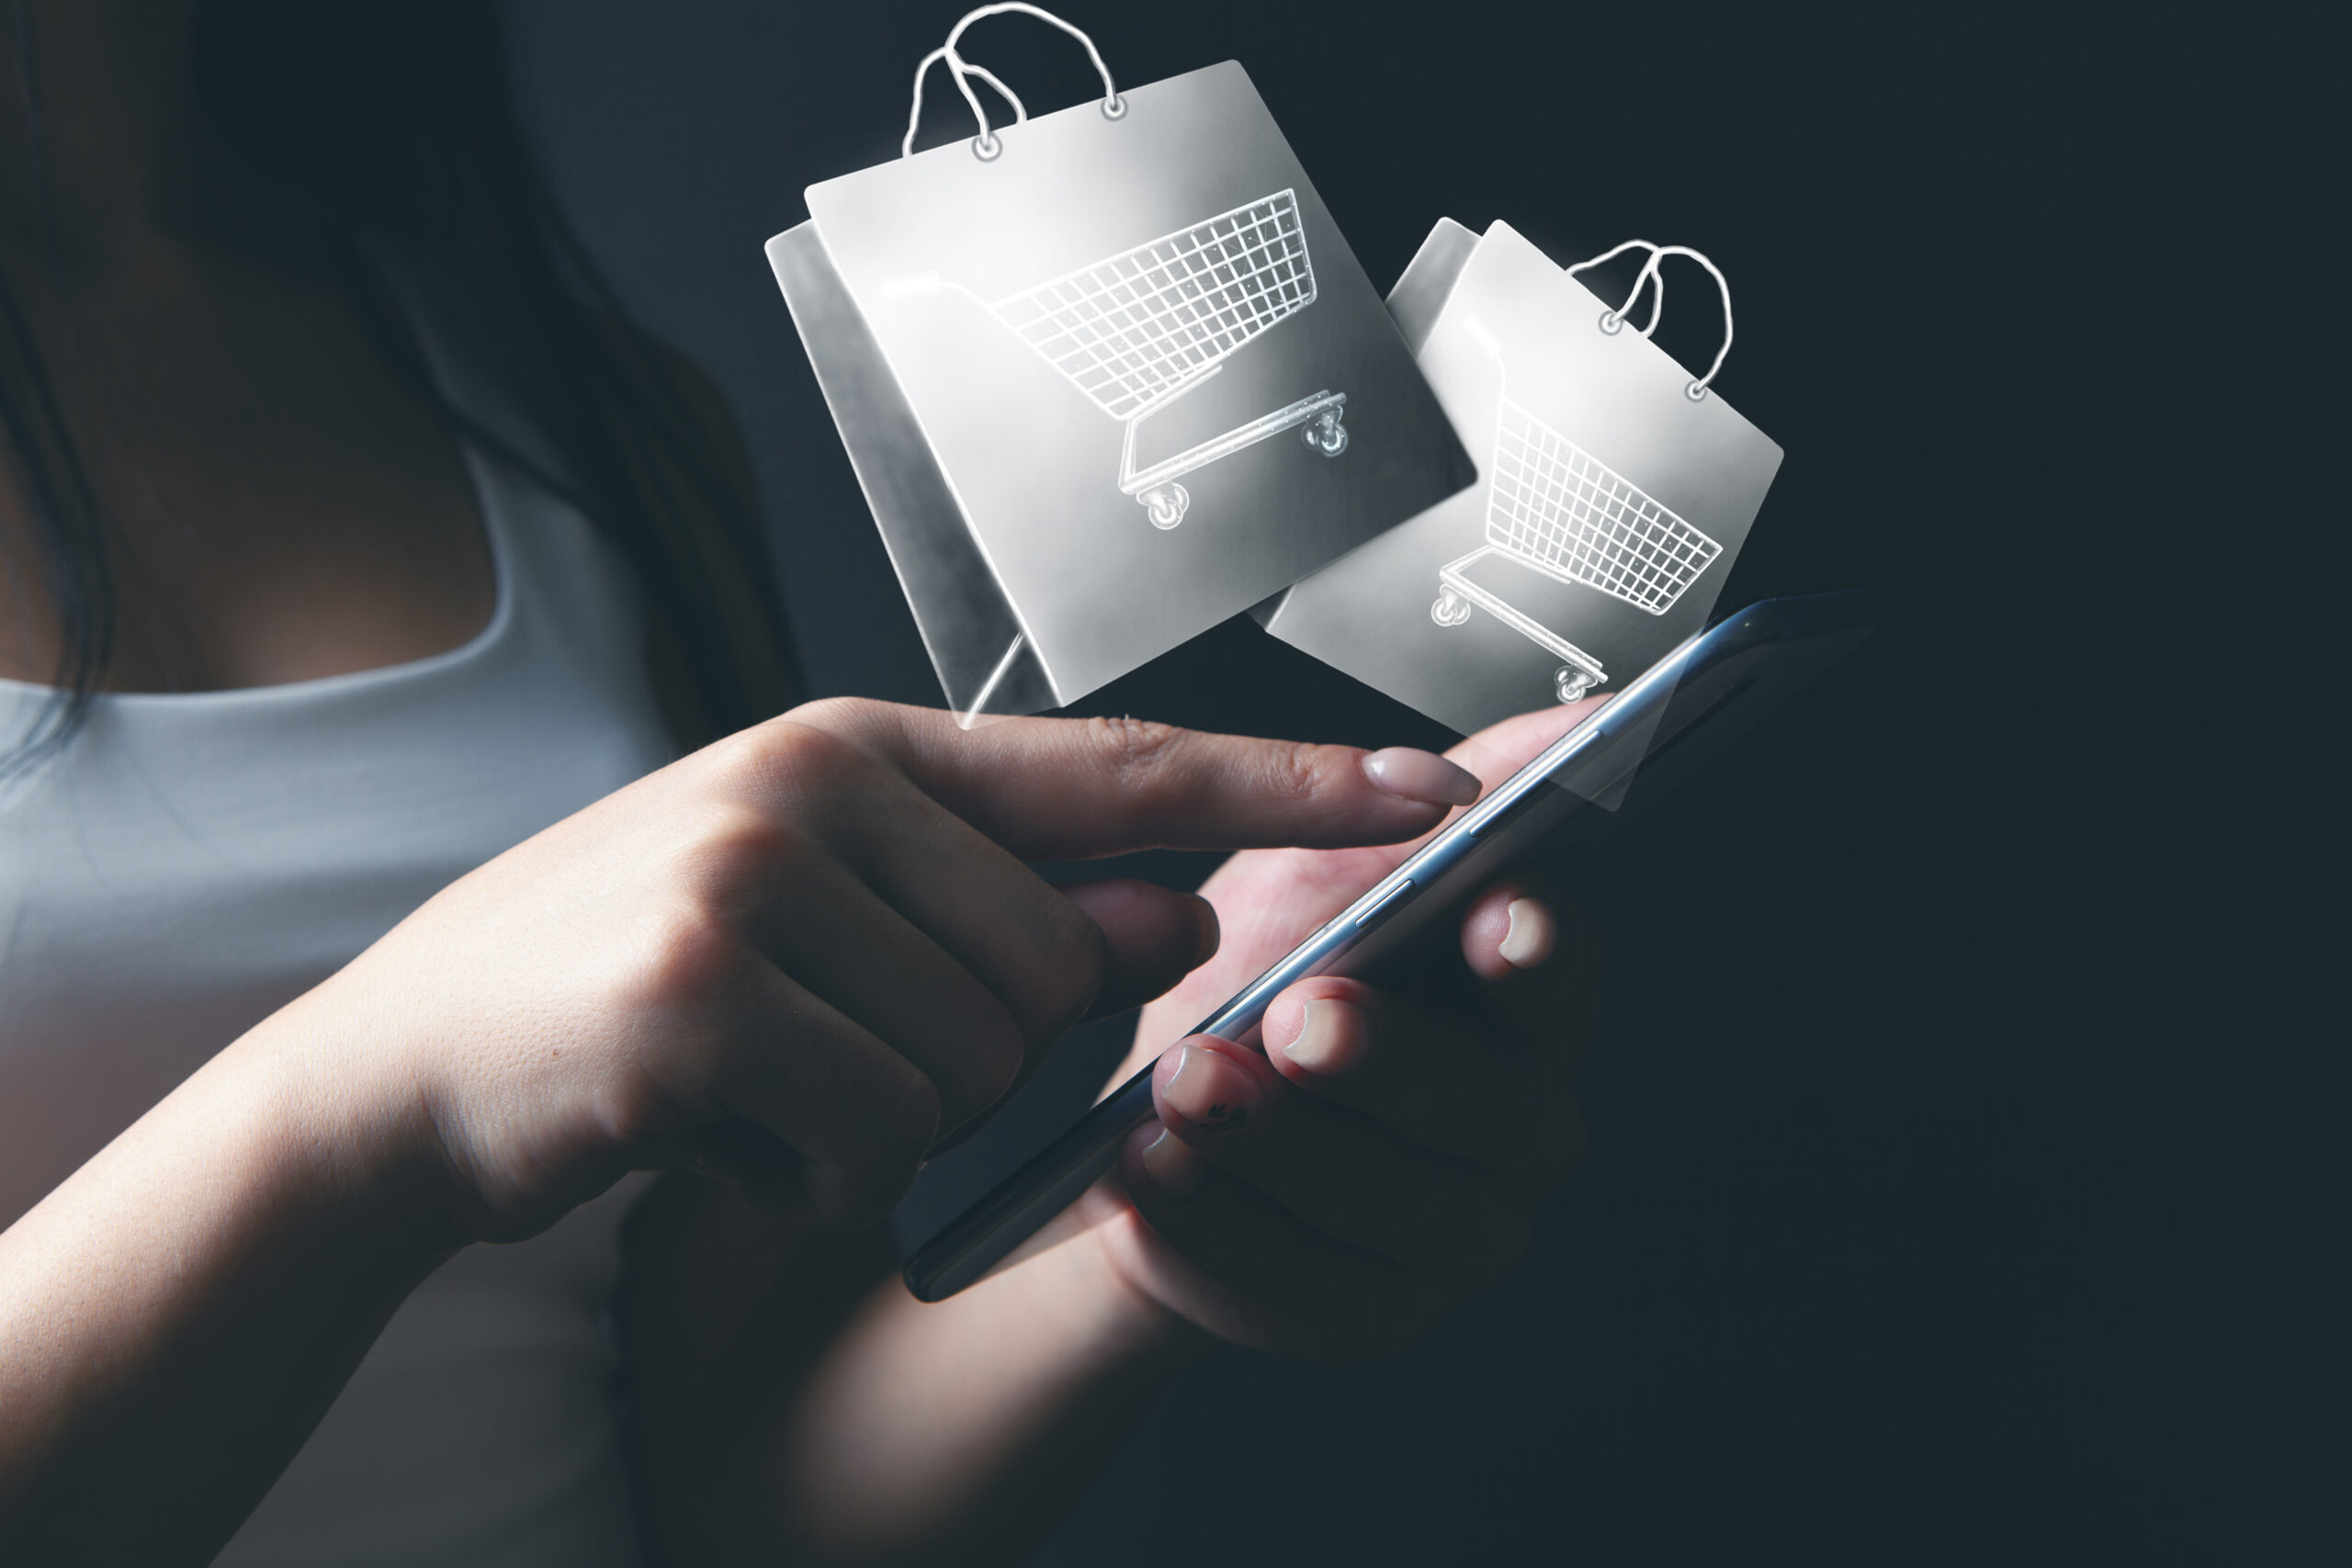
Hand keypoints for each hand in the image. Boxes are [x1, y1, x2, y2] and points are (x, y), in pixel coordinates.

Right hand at [242, 701, 1476, 1248]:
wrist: (404, 1071)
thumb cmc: (634, 986)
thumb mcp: (825, 915)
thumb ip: (1004, 905)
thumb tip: (1180, 915)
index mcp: (863, 744)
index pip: (1127, 763)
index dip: (1292, 787)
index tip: (1433, 797)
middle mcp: (817, 780)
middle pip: (1060, 966)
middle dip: (981, 1052)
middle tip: (830, 1047)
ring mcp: (754, 877)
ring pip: (981, 1059)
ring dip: (889, 1118)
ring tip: (760, 1085)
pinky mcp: (705, 997)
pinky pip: (878, 1130)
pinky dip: (817, 1175)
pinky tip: (718, 1139)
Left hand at [1076, 705, 1602, 1357]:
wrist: (1159, 1129)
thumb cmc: (1255, 983)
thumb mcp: (1325, 867)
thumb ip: (1429, 796)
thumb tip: (1566, 720)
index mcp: (1517, 1000)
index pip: (1561, 973)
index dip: (1541, 947)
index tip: (1500, 918)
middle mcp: (1512, 1121)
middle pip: (1485, 1102)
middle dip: (1388, 1056)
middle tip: (1299, 1013)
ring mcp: (1450, 1228)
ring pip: (1389, 1196)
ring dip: (1281, 1137)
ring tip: (1188, 1081)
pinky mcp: (1364, 1306)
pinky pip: (1297, 1272)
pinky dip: (1218, 1215)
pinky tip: (1158, 1163)